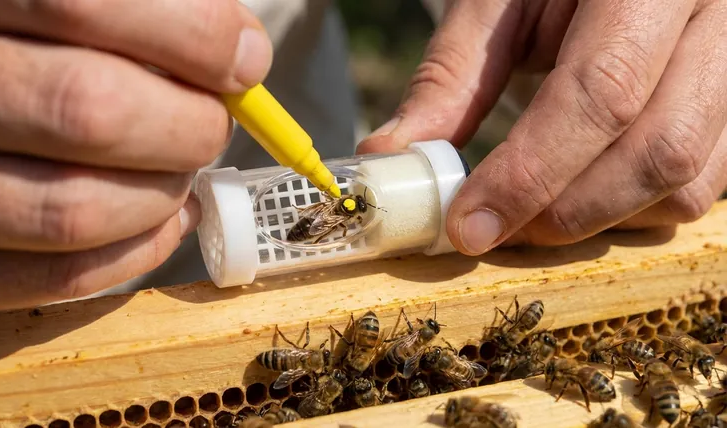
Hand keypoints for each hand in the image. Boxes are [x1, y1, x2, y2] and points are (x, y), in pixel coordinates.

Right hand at [0, 0, 272, 311]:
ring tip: (181, 169)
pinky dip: (135, 253)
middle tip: (211, 121)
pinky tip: (164, 220)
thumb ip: (130, 6)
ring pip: (73, 211)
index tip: (244, 58)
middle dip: (188, 125)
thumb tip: (241, 55)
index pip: (79, 3)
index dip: (192, 35)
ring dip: (164, 196)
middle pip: (88, 112)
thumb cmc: (16, 36)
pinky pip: (52, 277)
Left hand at [358, 0, 726, 254]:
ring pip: (690, 181)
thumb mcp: (499, 0)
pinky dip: (636, 210)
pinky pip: (706, 183)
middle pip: (657, 150)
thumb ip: (451, 76)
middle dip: (563, 211)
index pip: (601, 94)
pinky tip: (582, 198)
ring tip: (532, 217)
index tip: (468, 224)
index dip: (530, 173)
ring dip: (601, 220)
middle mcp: (718, 21)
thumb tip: (393, 156)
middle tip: (492, 229)